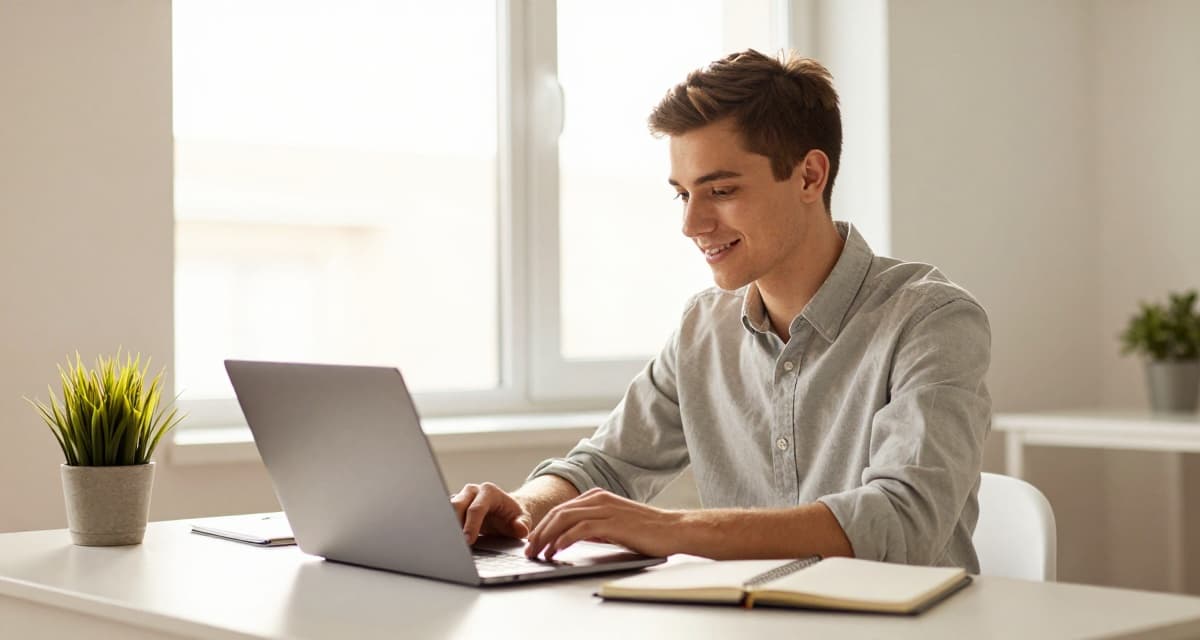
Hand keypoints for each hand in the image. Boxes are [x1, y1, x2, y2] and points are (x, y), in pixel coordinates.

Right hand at [452, 482, 531, 544]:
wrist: (506, 512)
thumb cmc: (513, 516)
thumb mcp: (523, 520)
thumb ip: (522, 524)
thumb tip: (520, 529)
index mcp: (489, 491)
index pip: (476, 508)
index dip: (471, 525)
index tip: (468, 541)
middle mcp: (473, 491)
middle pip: (456, 505)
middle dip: (454, 524)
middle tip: (454, 544)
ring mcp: (461, 497)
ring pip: (447, 509)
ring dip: (447, 526)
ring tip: (449, 543)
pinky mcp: (454, 506)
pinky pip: (444, 515)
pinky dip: (445, 527)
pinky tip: (447, 540)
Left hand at [524, 488, 682, 559]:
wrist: (673, 529)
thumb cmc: (647, 530)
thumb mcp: (614, 524)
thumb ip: (594, 526)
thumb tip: (572, 537)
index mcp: (598, 496)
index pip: (561, 509)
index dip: (544, 526)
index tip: (534, 541)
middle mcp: (598, 498)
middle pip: (558, 512)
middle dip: (540, 532)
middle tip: (530, 549)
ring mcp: (605, 508)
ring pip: (564, 518)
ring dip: (547, 537)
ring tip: (539, 553)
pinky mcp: (612, 521)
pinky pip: (580, 529)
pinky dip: (565, 539)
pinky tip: (558, 550)